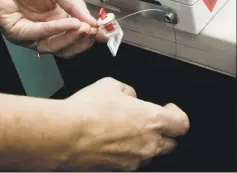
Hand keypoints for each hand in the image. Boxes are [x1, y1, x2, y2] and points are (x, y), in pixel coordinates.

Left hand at [0, 0, 101, 57]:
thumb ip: (75, 4)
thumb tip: (92, 20)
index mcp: (55, 17)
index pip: (76, 33)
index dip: (91, 35)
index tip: (105, 32)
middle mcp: (44, 28)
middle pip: (68, 46)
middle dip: (83, 40)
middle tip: (94, 31)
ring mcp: (31, 33)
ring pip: (55, 47)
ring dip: (72, 37)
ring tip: (83, 26)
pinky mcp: (17, 34)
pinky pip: (40, 37)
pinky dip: (56, 30)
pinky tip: (68, 22)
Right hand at [62, 77, 189, 170]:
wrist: (66, 134)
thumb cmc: (89, 110)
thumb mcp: (111, 85)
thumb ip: (128, 91)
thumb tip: (130, 97)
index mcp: (152, 120)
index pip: (181, 123)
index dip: (177, 115)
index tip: (169, 109)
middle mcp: (147, 144)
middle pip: (170, 143)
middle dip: (162, 131)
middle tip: (146, 119)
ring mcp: (133, 160)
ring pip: (149, 153)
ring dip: (143, 141)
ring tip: (122, 128)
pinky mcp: (117, 169)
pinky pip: (130, 160)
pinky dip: (126, 151)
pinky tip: (110, 138)